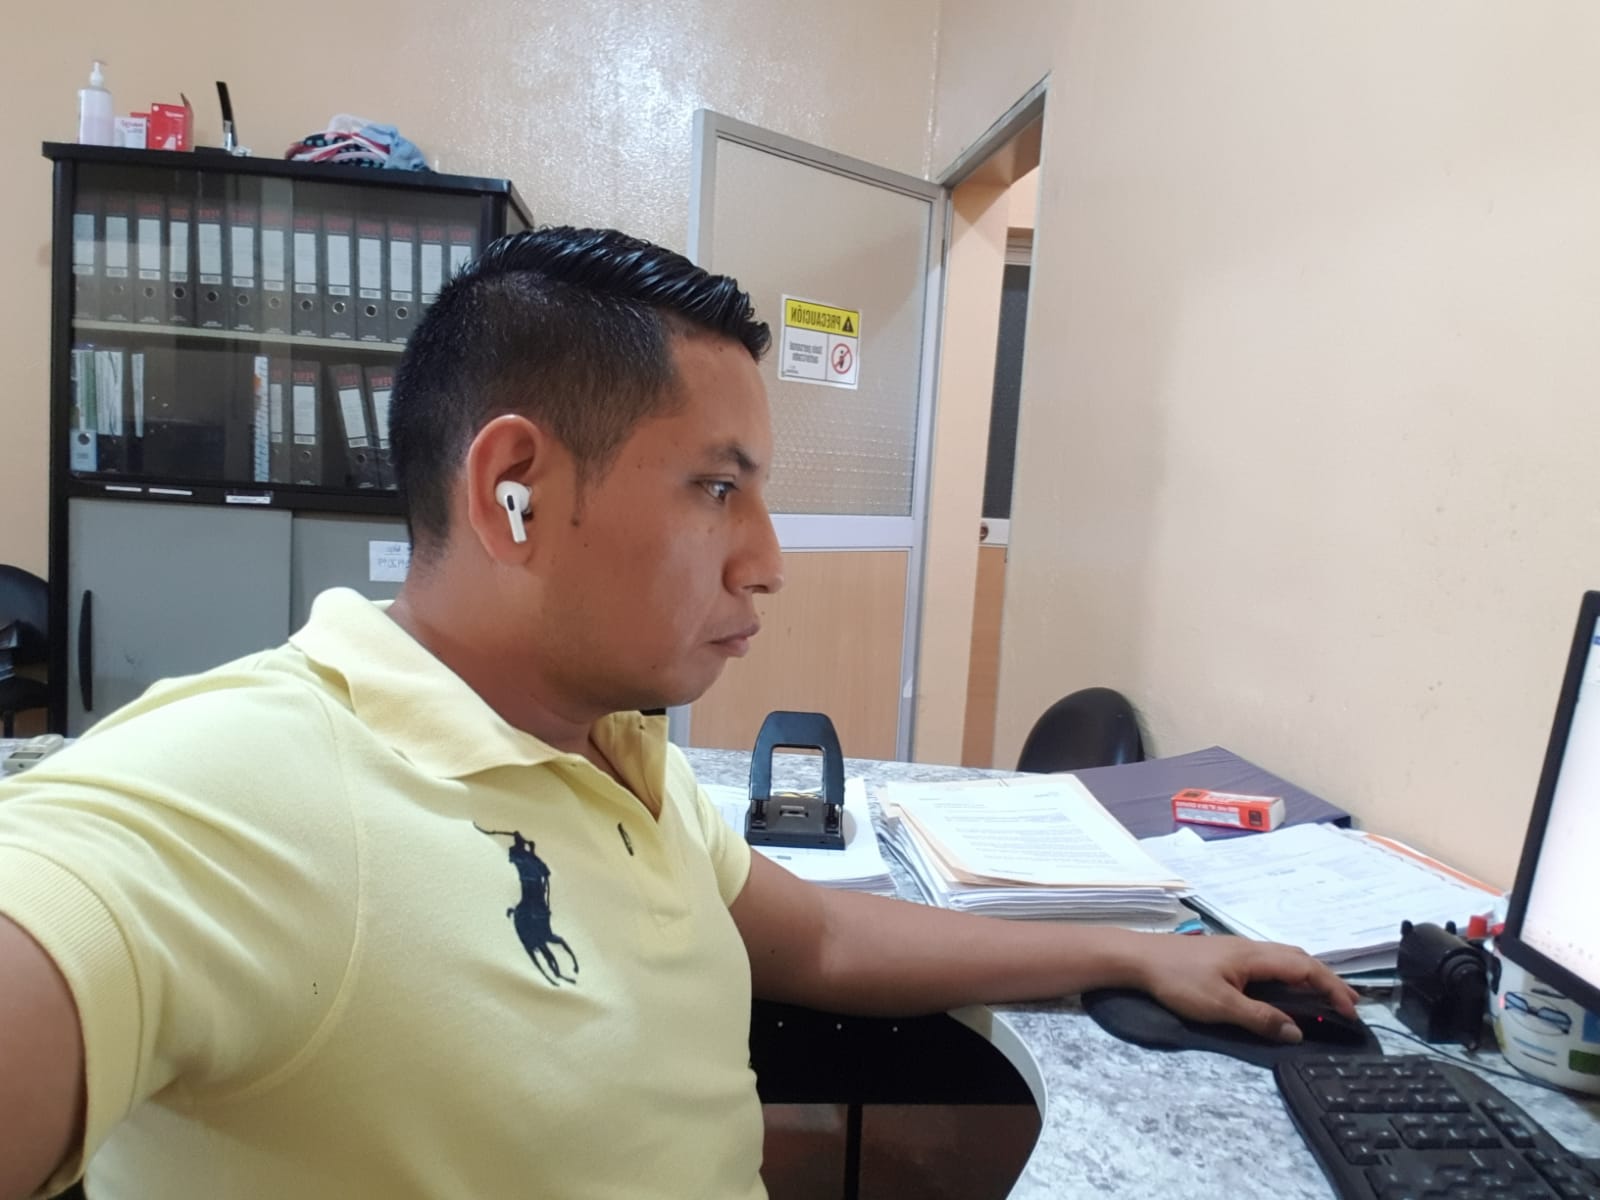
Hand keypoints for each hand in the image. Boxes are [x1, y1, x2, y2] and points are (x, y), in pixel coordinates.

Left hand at [1130, 934, 1359, 1042]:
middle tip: (1348, 1004)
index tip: (1351, 1010)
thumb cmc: (1178, 980)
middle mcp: (1251, 947)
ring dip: (1308, 976)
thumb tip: (1296, 1031)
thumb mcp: (1220, 1006)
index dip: (1332, 987)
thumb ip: (1260, 1018)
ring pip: (1284, 958)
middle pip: (1300, 959)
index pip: (1306, 968)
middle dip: (1327, 980)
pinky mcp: (1225, 955)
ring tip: (1323, 996)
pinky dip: (1288, 974)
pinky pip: (1269, 962)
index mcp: (1256, 956)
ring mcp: (1238, 949)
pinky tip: (1283, 988)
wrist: (1139, 958)